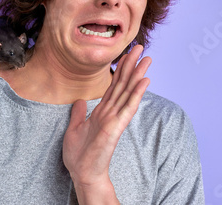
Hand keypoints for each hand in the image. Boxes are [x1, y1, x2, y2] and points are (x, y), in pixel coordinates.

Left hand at [62, 45, 151, 200]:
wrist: (82, 173)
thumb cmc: (79, 155)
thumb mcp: (74, 129)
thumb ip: (79, 114)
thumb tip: (79, 101)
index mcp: (101, 111)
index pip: (113, 85)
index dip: (120, 69)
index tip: (126, 54)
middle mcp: (111, 112)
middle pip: (123, 84)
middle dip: (131, 65)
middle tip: (140, 47)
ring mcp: (115, 118)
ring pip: (128, 91)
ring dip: (138, 74)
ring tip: (147, 58)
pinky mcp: (116, 127)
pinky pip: (128, 107)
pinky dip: (136, 93)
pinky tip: (144, 81)